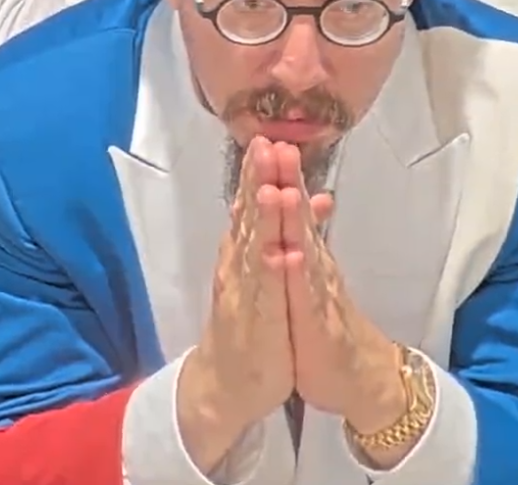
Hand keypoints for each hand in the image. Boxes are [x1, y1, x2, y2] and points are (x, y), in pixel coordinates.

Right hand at [184, 137, 293, 435]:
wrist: (229, 380)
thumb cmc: (251, 318)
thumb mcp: (266, 270)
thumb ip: (274, 231)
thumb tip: (288, 192)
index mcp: (244, 250)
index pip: (251, 203)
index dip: (259, 171)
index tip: (269, 137)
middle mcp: (238, 264)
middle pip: (248, 216)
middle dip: (257, 180)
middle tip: (263, 144)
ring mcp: (244, 293)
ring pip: (254, 250)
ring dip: (261, 220)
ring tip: (269, 190)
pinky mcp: (255, 323)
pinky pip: (264, 297)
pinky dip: (272, 275)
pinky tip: (282, 255)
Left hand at [276, 144, 406, 434]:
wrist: (355, 370)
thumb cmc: (326, 317)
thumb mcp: (314, 270)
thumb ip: (310, 233)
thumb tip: (313, 196)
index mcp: (305, 250)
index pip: (291, 204)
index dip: (279, 172)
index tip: (264, 139)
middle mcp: (312, 261)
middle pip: (298, 214)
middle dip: (286, 180)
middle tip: (276, 144)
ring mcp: (316, 288)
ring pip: (303, 247)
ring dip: (292, 218)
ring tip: (280, 188)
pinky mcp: (317, 320)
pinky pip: (306, 295)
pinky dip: (296, 273)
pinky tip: (289, 253)